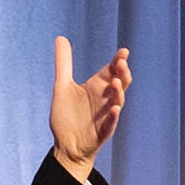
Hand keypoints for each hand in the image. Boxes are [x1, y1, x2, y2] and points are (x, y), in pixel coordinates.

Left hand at [47, 36, 129, 176]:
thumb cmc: (66, 116)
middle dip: (123, 73)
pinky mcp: (103, 132)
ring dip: (118, 92)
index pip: (111, 70)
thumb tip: (60, 38)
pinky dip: (113, 116)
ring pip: (118, 102)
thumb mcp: (62, 86)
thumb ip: (63, 63)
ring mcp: (106, 115)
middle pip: (120, 83)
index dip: (118, 61)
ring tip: (116, 82)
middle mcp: (105, 99)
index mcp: (97, 87)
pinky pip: (111, 123)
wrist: (65, 146)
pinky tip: (114, 109)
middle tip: (122, 63)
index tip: (123, 52)